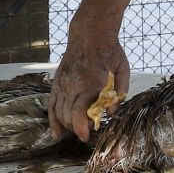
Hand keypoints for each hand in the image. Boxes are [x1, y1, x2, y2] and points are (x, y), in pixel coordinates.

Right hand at [50, 20, 128, 143]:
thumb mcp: (123, 70)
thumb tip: (111, 113)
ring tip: (77, 129)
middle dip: (76, 128)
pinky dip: (52, 119)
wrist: (90, 35)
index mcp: (91, 82)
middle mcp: (73, 85)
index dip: (81, 127)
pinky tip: (56, 132)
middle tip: (88, 131)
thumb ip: (119, 92)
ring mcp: (62, 84)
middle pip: (68, 115)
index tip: (86, 137)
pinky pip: (51, 104)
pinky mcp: (57, 83)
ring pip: (58, 112)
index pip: (80, 111)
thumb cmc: (110, 52)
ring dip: (67, 125)